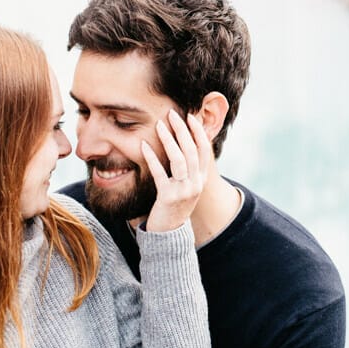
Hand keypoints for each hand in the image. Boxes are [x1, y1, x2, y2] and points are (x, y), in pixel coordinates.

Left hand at [142, 110, 211, 231]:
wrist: (169, 233)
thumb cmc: (175, 205)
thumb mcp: (187, 187)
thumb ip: (189, 169)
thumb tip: (185, 144)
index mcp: (202, 179)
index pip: (204, 150)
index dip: (198, 131)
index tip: (189, 117)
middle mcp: (196, 184)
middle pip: (192, 151)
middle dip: (182, 130)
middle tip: (172, 114)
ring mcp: (183, 191)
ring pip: (179, 160)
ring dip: (169, 140)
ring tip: (160, 125)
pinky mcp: (167, 198)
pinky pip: (159, 173)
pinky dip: (152, 157)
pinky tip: (144, 145)